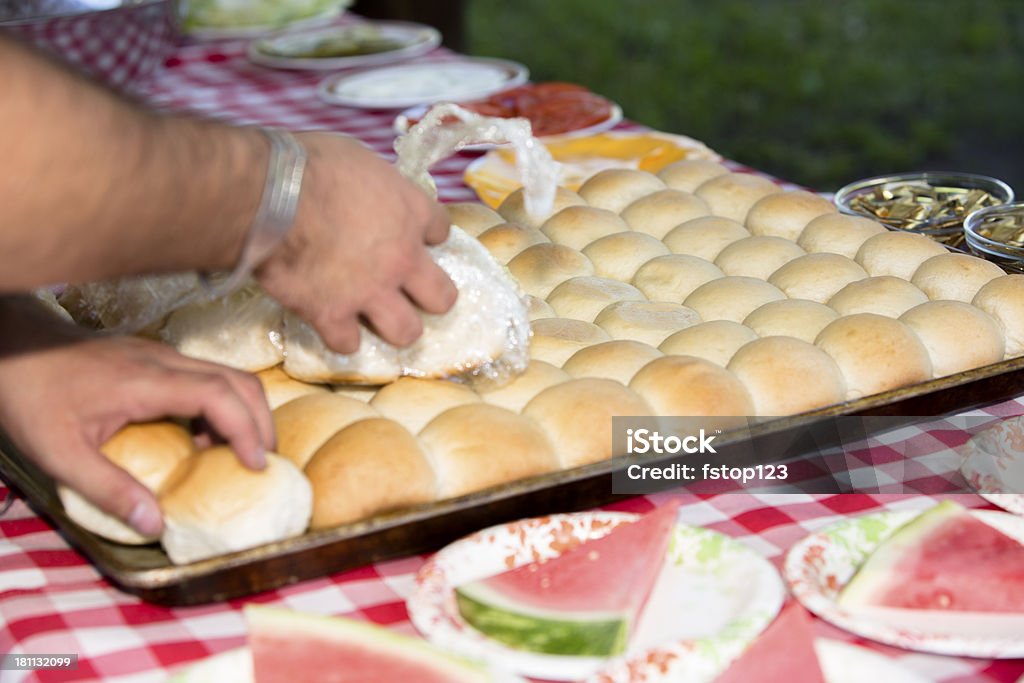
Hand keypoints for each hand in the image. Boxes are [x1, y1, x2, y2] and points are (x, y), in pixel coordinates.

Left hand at [0, 298, 273, 535]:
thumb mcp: (58, 453)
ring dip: (244, 412)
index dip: (247, 429)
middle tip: (262, 462)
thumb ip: (108, 489)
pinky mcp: (154, 357)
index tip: (255, 464)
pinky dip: (221, 406)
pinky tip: (202, 437)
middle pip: (238, 380)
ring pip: (227, 375)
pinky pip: (206, 376)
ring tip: (238, 454)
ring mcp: (161, 354)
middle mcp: (164, 360)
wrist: (10, 346)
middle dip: (261, 421)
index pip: (220, 394)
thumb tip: (155, 523)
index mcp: (146, 381)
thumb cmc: (30, 396)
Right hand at [255, 132, 457, 353]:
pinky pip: (347, 343)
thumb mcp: (358, 158)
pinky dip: (341, 336)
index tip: (415, 235)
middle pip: (442, 297)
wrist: (268, 195)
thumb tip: (368, 190)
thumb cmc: (308, 164)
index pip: (442, 230)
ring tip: (378, 318)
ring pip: (406, 332)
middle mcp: (401, 258)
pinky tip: (334, 325)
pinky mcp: (331, 314)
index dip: (428, 235)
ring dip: (394, 326)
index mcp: (410, 212)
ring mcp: (370, 292)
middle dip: (431, 297)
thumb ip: (374, 185)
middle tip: (411, 291)